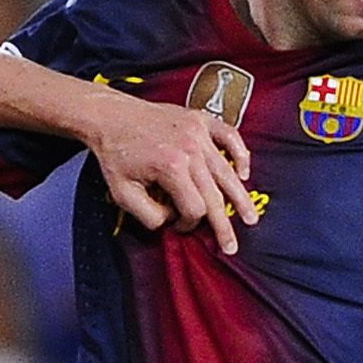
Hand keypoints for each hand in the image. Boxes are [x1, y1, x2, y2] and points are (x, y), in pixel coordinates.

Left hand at [83, 87, 258, 253]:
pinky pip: (230, 135)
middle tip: (231, 247)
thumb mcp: (123, 194)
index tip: (177, 226)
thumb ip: (149, 215)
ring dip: (240, 197)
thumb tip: (172, 220)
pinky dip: (240, 154)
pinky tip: (243, 173)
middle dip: (223, 225)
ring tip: (250, 217)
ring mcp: (198, 132)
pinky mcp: (201, 119)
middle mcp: (190, 149)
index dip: (187, 224)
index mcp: (171, 167)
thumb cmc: (116, 154)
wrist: (111, 116)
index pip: (194, 208)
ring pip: (227, 171)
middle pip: (215, 195)